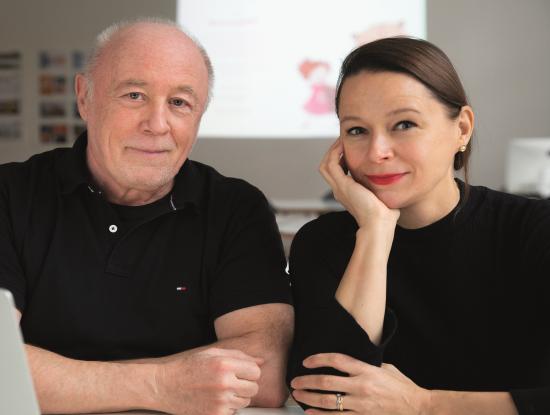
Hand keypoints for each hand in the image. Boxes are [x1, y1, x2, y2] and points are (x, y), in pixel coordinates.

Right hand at [153, 347, 262, 414]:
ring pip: (245, 402)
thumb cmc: (188, 367)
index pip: (256, 372)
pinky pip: (233, 412)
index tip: (242, 373)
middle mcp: (224, 383)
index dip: (250, 372)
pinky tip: (214, 399)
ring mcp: (220, 401)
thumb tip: (261, 361)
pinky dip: (227, 407)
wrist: (165, 385)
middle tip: (232, 382)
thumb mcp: (213, 354)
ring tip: (221, 390)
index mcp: (225, 365)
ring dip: (237, 397)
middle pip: (253, 388)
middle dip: (246, 385)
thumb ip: (239, 356)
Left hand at [291, 353, 430, 414]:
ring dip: (310, 398)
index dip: (319, 359)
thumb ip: (367, 366)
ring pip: (329, 401)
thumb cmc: (403, 387)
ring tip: (298, 395)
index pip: (337, 360)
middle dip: (307, 381)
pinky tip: (310, 413)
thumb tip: (352, 363)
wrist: (418, 407)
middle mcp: (361, 386)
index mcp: (366, 370)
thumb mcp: (386, 368)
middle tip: (295, 381)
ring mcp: (361, 404)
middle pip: (327, 382)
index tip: (306, 361)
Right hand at [319, 139, 399, 229]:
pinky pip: (331, 163)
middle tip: (343, 141)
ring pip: (325, 165)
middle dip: (334, 153)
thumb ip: (383, 188)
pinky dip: (335, 152)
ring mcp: (339, 188)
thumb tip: (395, 180)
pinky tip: (344, 145)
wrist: (379, 224)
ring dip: (332, 150)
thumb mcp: (382, 197)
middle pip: (327, 168)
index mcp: (347, 194)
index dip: (341, 159)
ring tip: (342, 140)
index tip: (351, 149)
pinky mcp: (342, 185)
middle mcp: (339, 190)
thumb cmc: (385, 215)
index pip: (337, 173)